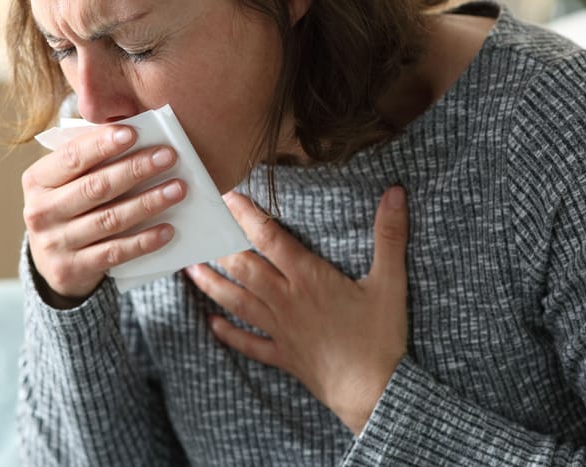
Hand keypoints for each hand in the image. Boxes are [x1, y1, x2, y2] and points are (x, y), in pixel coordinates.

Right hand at [23, 124, 185, 306]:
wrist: (49, 261)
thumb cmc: (66, 206)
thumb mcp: (64, 182)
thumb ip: (88, 159)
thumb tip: (133, 135)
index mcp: (37, 181)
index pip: (71, 157)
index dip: (101, 144)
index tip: (133, 133)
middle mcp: (40, 212)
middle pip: (95, 187)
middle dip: (135, 169)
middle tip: (168, 156)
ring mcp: (54, 243)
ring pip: (109, 219)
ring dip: (148, 203)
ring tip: (177, 189)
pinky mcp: (71, 269)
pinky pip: (115, 252)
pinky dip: (143, 240)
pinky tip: (167, 229)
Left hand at [186, 187, 408, 434]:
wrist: (373, 392)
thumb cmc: (381, 337)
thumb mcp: (390, 282)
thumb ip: (390, 235)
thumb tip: (395, 193)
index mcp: (308, 278)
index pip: (270, 238)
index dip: (247, 215)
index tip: (228, 197)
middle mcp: (286, 300)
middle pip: (243, 268)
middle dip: (220, 246)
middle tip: (200, 229)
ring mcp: (280, 329)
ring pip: (237, 301)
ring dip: (212, 284)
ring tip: (190, 269)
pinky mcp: (282, 355)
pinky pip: (248, 343)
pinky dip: (228, 333)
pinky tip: (211, 323)